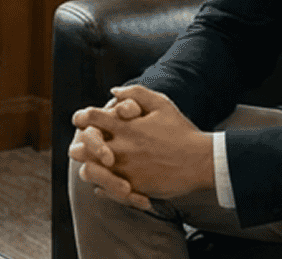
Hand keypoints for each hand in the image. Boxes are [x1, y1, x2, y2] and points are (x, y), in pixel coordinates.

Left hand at [78, 85, 214, 201]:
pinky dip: (103, 186)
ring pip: (89, 172)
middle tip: (83, 147)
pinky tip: (109, 180)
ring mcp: (125, 170)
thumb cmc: (181, 132)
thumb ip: (135, 93)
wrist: (201, 162)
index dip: (82, 118)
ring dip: (89, 168)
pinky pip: (105, 190)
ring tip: (97, 166)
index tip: (84, 121)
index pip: (89, 118)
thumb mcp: (162, 104)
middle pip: (81, 149)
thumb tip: (113, 91)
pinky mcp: (133, 188)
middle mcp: (121, 148)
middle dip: (80, 146)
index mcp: (125, 127)